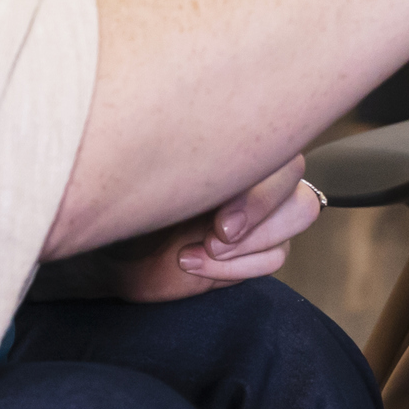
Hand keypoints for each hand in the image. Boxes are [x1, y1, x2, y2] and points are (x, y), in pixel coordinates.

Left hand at [98, 158, 323, 302]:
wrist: (109, 250)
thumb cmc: (123, 202)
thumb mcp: (147, 174)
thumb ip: (186, 155)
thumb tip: (214, 141)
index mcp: (233, 141)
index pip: (282, 150)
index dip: (262, 191)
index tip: (220, 219)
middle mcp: (253, 172)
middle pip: (299, 187)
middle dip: (260, 219)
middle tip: (214, 237)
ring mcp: (260, 211)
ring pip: (298, 215)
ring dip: (249, 245)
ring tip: (198, 250)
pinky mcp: (254, 249)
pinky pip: (276, 256)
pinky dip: (237, 267)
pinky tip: (193, 262)